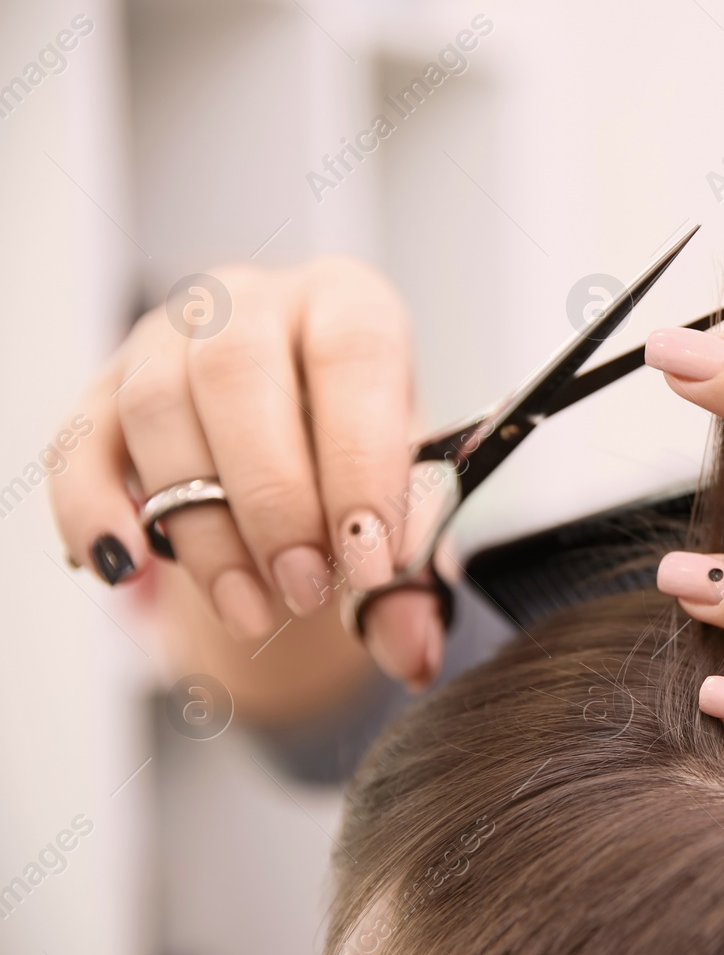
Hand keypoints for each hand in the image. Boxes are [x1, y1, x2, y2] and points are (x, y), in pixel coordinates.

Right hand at [48, 257, 444, 688]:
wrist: (302, 451)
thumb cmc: (361, 460)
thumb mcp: (405, 504)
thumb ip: (412, 576)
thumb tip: (414, 650)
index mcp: (349, 303)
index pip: (352, 353)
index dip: (359, 457)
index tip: (371, 557)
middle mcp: (252, 303)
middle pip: (239, 375)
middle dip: (275, 501)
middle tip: (307, 590)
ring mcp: (165, 341)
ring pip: (158, 410)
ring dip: (204, 527)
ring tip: (252, 608)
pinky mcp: (102, 395)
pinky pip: (78, 449)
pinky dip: (95, 513)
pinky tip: (129, 569)